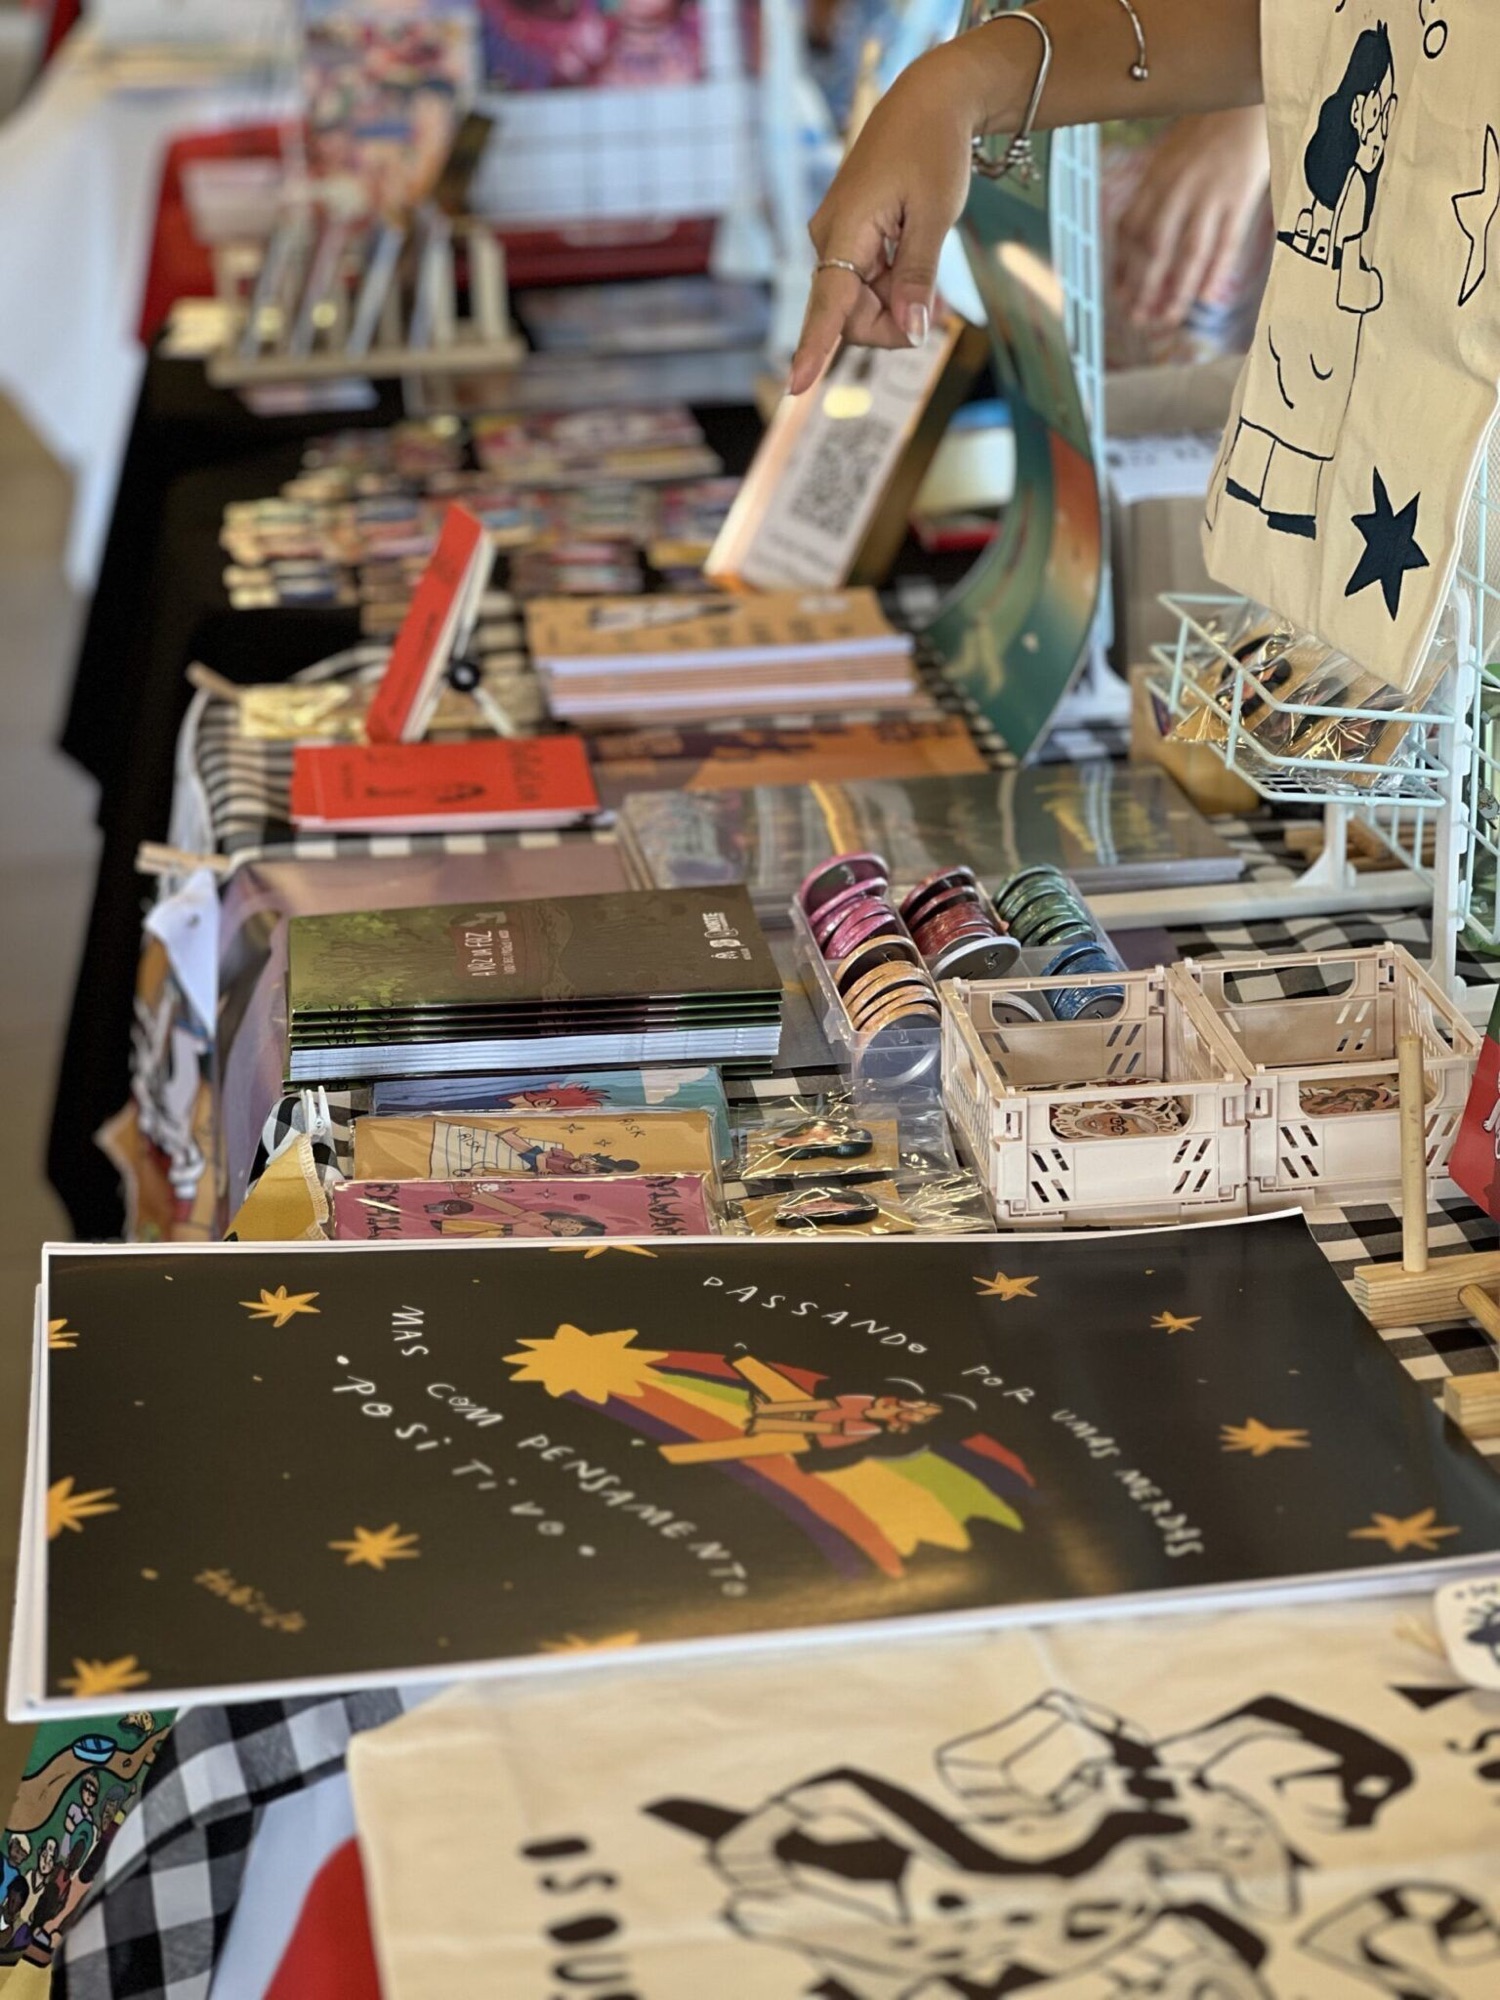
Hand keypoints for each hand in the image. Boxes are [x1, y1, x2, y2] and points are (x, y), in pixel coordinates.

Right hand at [788, 40, 992, 393]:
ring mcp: (837, 240)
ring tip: (940, 296)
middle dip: (893, 324)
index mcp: (845, 229)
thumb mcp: (935, 216)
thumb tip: (911, 331)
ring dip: (899, 307)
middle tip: (942, 312)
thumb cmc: (933, 149)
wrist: (930, 100)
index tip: (796, 387)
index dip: (814, 349)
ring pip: (861, 304)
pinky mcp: (850, 238)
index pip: (828, 304)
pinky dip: (896, 291)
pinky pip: (867, 284)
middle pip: (851, 316)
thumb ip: (919, 277)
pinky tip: (926, 287)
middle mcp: (829, 239)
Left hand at [1112, 106, 1268, 329]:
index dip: (1121, 267)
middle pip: (1153, 249)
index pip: (1129, 231)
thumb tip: (1138, 231)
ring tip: (1166, 320)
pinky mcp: (1241, 196)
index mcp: (1156, 177)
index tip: (1117, 295)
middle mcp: (1177, 188)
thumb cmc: (1211, 124)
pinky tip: (1206, 299)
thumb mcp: (1172, 153)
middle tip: (1135, 319)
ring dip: (1175, 292)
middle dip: (1141, 289)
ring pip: (1188, 254)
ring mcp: (1210, 193)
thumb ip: (1157, 190)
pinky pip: (1225, 242)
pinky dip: (1215, 273)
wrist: (1247, 90)